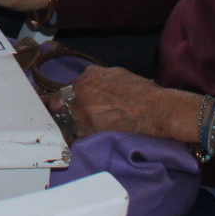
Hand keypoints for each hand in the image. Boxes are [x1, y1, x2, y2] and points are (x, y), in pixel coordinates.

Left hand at [69, 66, 199, 142]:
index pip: (64, 90)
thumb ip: (97, 77)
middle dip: (59, 111)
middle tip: (63, 119)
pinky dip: (74, 139)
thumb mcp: (116, 73)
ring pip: (63, 122)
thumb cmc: (142, 91)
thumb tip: (87, 81)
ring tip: (69, 132)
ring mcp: (84, 113)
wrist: (157, 110)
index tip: (64, 106)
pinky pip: (74, 137)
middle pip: (57, 105)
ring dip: (65, 126)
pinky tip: (76, 141)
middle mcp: (81, 93)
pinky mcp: (91, 131)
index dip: (63, 100)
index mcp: (87, 78)